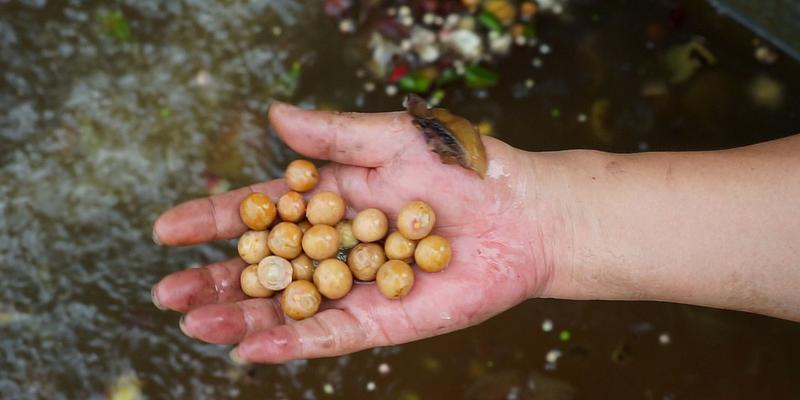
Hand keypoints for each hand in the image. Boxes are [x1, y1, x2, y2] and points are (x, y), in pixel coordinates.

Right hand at [151, 102, 555, 362]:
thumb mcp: (390, 140)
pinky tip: (250, 348)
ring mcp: (354, 286)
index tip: (165, 228)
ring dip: (239, 318)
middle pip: (262, 268)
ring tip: (193, 322)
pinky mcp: (383, 319)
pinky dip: (292, 342)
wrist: (523, 213)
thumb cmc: (461, 167)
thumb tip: (274, 115)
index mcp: (328, 201)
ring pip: (286, 307)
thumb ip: (333, 137)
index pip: (259, 213)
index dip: (212, 220)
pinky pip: (331, 334)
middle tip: (165, 290)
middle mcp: (333, 247)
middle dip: (213, 280)